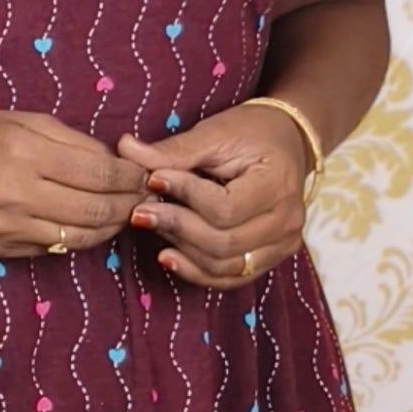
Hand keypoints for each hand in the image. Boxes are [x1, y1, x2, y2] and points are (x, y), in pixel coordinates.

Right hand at [0, 108, 150, 256]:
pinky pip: (55, 247)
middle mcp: (14, 194)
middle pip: (96, 210)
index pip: (99, 174)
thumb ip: (73, 143)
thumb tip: (121, 164)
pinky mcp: (1, 249)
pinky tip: (91, 224)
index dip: (132, 178)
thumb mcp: (22, 123)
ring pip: (81, 236)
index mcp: (22, 153)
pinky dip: (80, 237)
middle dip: (129, 205)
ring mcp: (6, 228)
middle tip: (146, 197)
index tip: (147, 175)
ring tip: (125, 212)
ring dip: (111, 227)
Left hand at [114, 104, 311, 288]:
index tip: (153, 179)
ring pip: (223, 266)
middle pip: (222, 242)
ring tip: (154, 225)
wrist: (286, 142)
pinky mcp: (269, 259)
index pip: (225, 208)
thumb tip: (125, 150)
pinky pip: (230, 278)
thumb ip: (173, 150)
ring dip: (181, 249)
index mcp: (278, 184)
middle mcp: (287, 221)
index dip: (184, 196)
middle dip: (176, 226)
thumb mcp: (215, 133)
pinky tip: (168, 256)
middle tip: (141, 210)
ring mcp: (282, 245)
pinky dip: (195, 271)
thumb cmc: (251, 133)